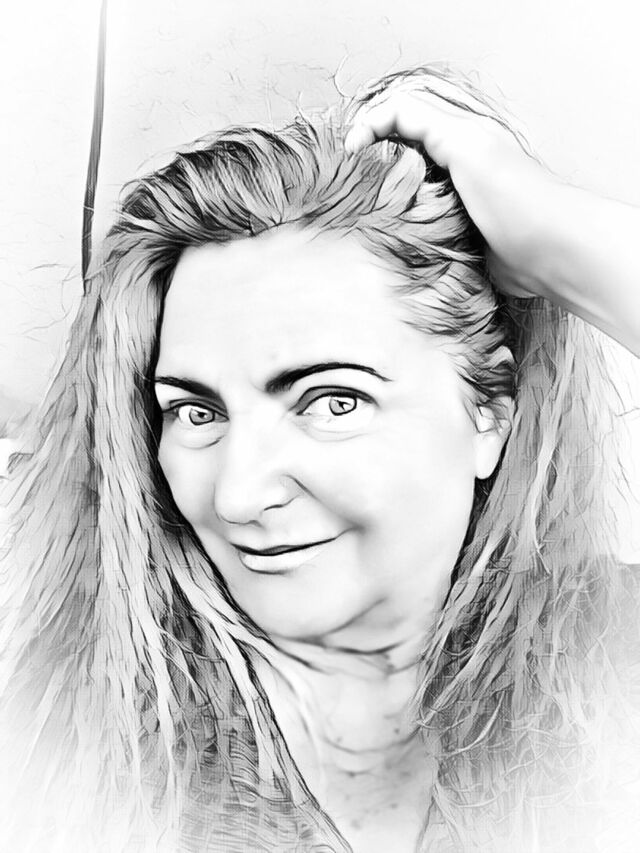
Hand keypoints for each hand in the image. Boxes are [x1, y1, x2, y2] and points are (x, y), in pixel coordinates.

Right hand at [344, 71, 561, 300]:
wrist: (550, 252)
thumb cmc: (516, 199)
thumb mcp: (467, 146)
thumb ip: (426, 124)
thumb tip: (382, 123)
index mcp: (458, 134)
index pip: (400, 115)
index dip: (370, 126)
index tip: (350, 155)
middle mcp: (455, 162)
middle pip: (400, 149)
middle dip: (372, 160)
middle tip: (348, 182)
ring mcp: (455, 199)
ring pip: (406, 188)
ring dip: (384, 197)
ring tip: (362, 210)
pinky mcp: (456, 233)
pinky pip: (418, 224)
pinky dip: (400, 227)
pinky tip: (389, 236)